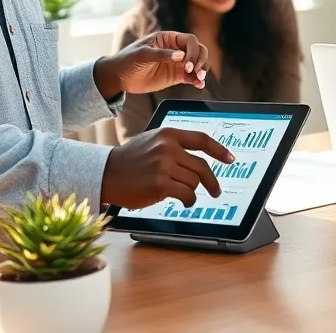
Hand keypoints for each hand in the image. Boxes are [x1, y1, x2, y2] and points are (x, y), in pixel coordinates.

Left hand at [93, 31, 210, 98]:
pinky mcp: (176, 76)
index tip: (187, 64)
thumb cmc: (128, 60)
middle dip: (201, 60)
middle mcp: (176, 49)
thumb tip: (181, 56)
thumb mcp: (142, 55)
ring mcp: (177, 63)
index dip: (193, 51)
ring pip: (197, 63)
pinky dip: (197, 80)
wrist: (119, 77)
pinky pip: (191, 77)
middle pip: (198, 50)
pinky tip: (199, 85)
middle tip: (197, 72)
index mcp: (168, 39)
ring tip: (199, 79)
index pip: (190, 41)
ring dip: (202, 70)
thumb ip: (161, 55)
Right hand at [101, 127, 233, 208]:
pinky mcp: (160, 184)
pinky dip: (188, 200)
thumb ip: (173, 145)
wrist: (105, 173)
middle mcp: (168, 147)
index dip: (219, 150)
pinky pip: (186, 194)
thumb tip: (198, 157)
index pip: (201, 140)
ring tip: (183, 194)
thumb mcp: (151, 141)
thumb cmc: (129, 160)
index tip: (230, 159)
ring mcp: (164, 165)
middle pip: (202, 166)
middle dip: (212, 181)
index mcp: (168, 134)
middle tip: (217, 191)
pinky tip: (184, 202)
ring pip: (193, 182)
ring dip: (192, 191)